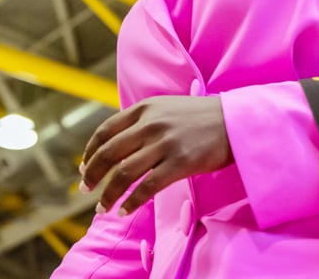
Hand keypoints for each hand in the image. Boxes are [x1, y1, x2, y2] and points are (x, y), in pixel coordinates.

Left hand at [79, 95, 232, 215]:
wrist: (235, 121)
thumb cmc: (200, 118)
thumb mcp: (166, 108)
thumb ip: (142, 121)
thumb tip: (116, 144)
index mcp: (144, 109)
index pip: (105, 131)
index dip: (89, 152)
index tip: (83, 167)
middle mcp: (150, 124)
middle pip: (108, 153)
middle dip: (92, 174)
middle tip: (85, 189)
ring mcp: (165, 144)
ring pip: (124, 173)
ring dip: (108, 194)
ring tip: (102, 207)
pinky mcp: (180, 163)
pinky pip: (147, 187)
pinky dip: (132, 202)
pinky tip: (125, 210)